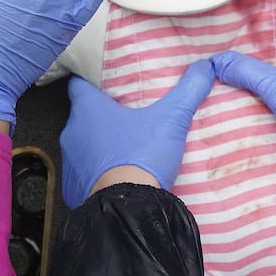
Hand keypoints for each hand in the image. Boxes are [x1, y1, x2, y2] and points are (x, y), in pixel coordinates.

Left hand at [60, 60, 214, 208]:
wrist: (127, 209)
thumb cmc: (142, 156)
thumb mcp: (171, 120)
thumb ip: (188, 90)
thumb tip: (206, 66)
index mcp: (88, 110)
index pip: (78, 85)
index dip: (90, 81)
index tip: (105, 82)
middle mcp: (71, 132)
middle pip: (83, 115)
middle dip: (100, 115)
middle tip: (125, 115)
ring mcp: (69, 163)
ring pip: (82, 146)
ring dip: (97, 146)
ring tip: (123, 147)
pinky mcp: (71, 189)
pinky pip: (82, 175)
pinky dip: (95, 174)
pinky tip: (115, 176)